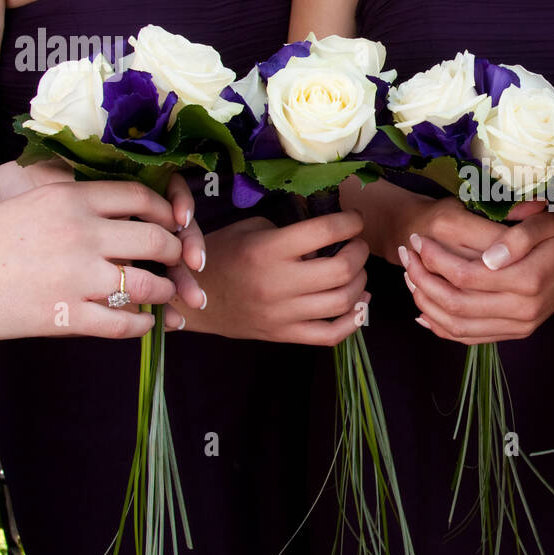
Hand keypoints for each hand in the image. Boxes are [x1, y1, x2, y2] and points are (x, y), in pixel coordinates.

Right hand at [0, 180, 192, 339]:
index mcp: (70, 199)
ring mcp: (75, 276)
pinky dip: (142, 325)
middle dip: (176, 254)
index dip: (167, 212)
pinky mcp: (65, 316)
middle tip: (180, 263)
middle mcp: (80, 233)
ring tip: (165, 296)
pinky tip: (143, 324)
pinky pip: (125, 324)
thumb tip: (123, 213)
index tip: (174, 224)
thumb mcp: (30, 204)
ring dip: (165, 293)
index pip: (141, 196)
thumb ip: (76, 205)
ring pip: (149, 284)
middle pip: (156, 239)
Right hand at [183, 211, 369, 345]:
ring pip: (343, 302)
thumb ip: (290, 230)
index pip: (325, 231)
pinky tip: (359, 303)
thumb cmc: (222, 255)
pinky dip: (354, 320)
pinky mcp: (284, 336)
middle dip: (360, 252)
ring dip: (361, 283)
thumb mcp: (250, 229)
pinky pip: (331, 335)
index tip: (355, 219)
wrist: (192, 299)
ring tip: (357, 270)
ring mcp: (282, 314)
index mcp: (268, 249)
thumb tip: (330, 233)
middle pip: (342, 269)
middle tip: (357, 244)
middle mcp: (277, 283)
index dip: (351, 221)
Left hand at [399, 201, 553, 343]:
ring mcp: (519, 326)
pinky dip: (441, 327)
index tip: (417, 240)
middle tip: (405, 257)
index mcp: (529, 280)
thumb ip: (517, 237)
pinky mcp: (514, 333)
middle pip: (456, 303)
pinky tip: (423, 310)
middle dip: (423, 280)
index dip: (435, 259)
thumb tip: (489, 259)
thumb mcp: (544, 222)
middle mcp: (524, 310)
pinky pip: (469, 338)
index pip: (466, 275)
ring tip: (410, 278)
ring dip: (426, 304)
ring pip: (458, 326)